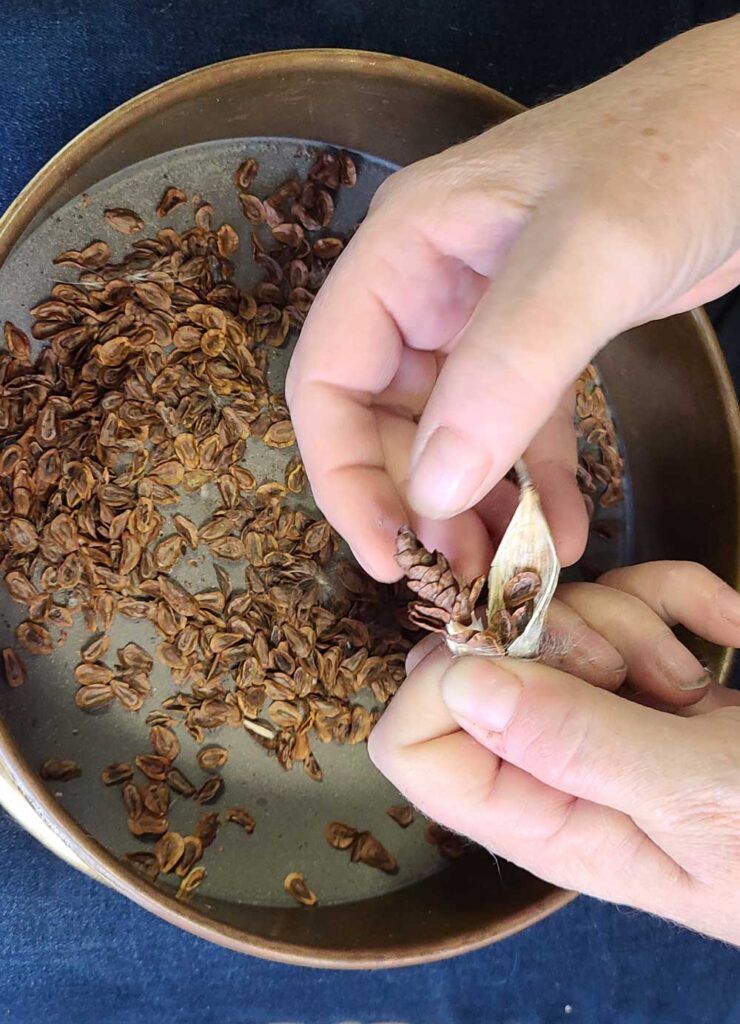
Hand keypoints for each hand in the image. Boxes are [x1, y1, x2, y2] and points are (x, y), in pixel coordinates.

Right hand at [288, 17, 739, 581]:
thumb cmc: (675, 156)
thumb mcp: (588, 256)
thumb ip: (507, 367)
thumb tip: (435, 489)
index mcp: (404, 250)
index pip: (329, 377)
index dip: (343, 475)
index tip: (390, 552)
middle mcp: (428, 288)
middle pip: (382, 418)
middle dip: (413, 503)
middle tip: (458, 575)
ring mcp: (483, 317)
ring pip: (448, 434)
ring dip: (470, 506)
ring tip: (507, 569)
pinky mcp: (541, 341)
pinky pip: (517, 429)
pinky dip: (533, 485)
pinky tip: (565, 534)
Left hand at [369, 562, 739, 944]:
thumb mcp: (697, 797)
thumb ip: (578, 745)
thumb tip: (460, 680)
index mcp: (543, 820)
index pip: (413, 744)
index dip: (438, 683)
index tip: (514, 655)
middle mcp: (558, 762)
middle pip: (478, 659)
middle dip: (549, 638)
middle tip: (632, 677)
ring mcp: (609, 711)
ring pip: (557, 615)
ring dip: (632, 624)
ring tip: (692, 689)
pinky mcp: (659, 671)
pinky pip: (633, 592)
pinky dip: (684, 597)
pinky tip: (731, 634)